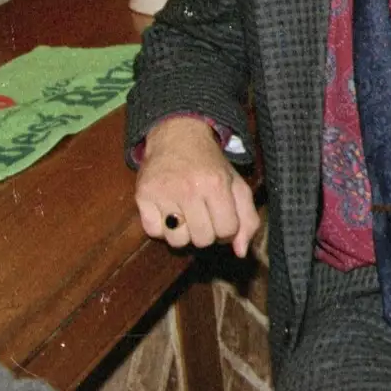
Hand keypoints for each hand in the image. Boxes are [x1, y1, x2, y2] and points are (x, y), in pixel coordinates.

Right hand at [134, 116, 258, 257]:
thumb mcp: (236, 185)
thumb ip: (247, 218)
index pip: (227, 231)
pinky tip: (168, 208)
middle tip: (204, 213)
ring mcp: (163, 193)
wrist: (178, 137)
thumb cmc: (211, 166)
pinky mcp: (142, 195)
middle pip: (202, 240)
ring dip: (183, 232)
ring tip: (186, 212)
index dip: (227, 228)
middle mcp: (189, 188)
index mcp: (216, 184)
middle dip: (207, 231)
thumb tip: (241, 252)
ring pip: (177, 241)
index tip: (222, 216)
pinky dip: (161, 226)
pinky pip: (153, 232)